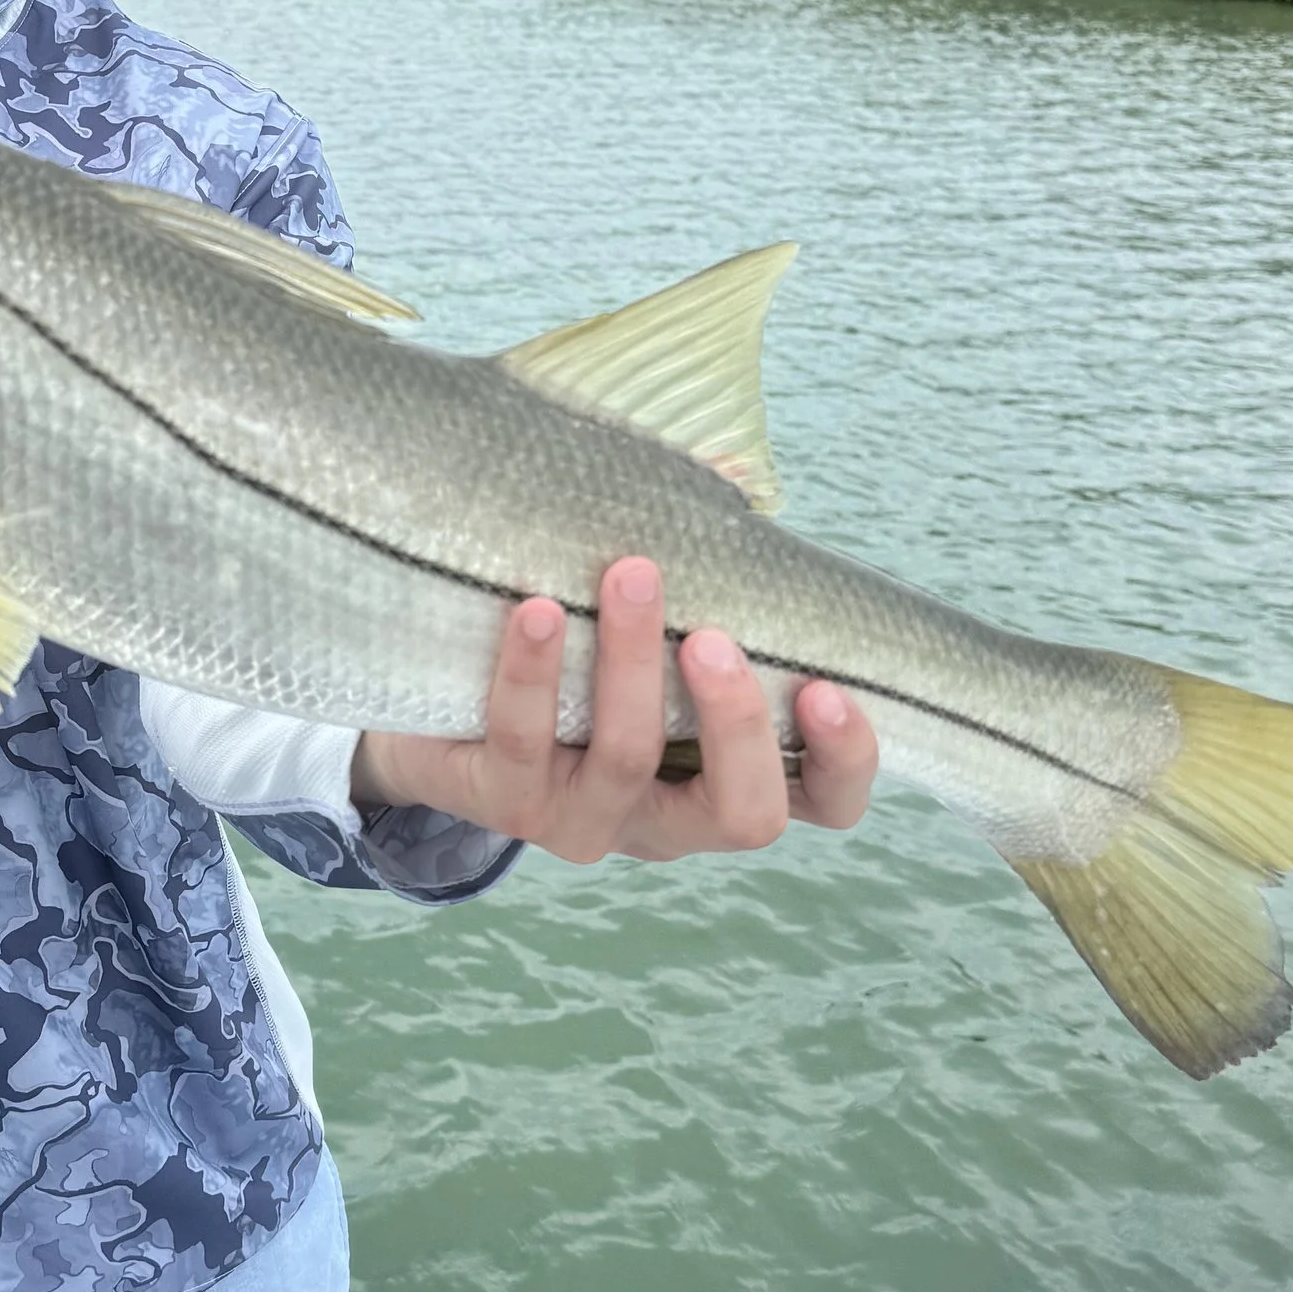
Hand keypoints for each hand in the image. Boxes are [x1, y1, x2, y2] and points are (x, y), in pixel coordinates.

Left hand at [350, 556, 877, 865]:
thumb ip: (709, 585)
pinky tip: (537, 609)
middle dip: (734, 721)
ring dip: (633, 666)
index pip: (824, 803)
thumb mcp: (659, 633)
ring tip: (630, 576)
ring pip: (629, 762)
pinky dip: (532, 670)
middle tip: (711, 638)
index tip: (826, 687)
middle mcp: (668, 821)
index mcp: (726, 782)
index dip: (845, 760)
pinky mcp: (506, 803)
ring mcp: (587, 821)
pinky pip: (523, 738)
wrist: (447, 717)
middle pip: (742, 814)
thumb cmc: (583, 659)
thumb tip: (734, 469)